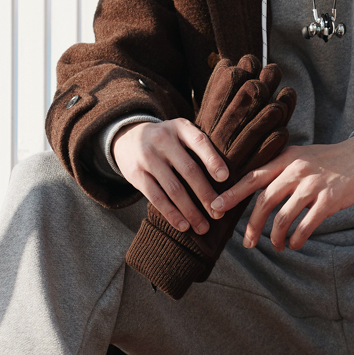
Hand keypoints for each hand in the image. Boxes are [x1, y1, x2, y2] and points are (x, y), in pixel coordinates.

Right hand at [112, 118, 228, 234]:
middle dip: (206, 194)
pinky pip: (156, 197)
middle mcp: (163, 140)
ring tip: (203, 227)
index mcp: (180, 128)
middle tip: (219, 214)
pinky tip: (183, 225)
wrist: (126, 138)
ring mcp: (148, 157)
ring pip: (173, 188)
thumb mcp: (180, 133)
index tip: (225, 178)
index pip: (199, 141)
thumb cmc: (166, 141)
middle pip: (189, 170)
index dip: (212, 160)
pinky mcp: (136, 174)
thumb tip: (227, 180)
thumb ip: (198, 147)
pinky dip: (171, 213)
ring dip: (190, 211)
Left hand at [213, 134, 353, 251]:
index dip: (231, 194)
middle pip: (264, 201)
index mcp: (285, 159)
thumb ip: (279, 170)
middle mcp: (296, 170)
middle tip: (247, 243)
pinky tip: (295, 244)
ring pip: (283, 217)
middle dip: (252, 226)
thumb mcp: (301, 157)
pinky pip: (306, 225)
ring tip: (277, 247)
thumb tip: (254, 194)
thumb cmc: (328, 161)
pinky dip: (297, 239)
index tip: (215, 208)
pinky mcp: (330, 199)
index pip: (251, 177)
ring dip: (276, 237)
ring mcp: (313, 184)